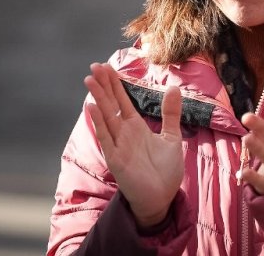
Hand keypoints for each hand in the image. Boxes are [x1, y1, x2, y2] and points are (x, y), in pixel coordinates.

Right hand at [84, 63, 182, 227]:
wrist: (162, 197)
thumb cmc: (165, 170)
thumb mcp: (172, 137)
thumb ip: (170, 113)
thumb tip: (173, 87)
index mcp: (135, 126)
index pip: (122, 99)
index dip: (114, 83)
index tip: (105, 65)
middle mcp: (124, 133)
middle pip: (111, 103)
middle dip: (103, 85)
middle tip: (94, 65)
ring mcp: (118, 144)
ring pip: (106, 116)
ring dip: (98, 98)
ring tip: (90, 80)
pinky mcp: (116, 159)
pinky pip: (106, 138)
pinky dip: (99, 123)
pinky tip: (92, 108)